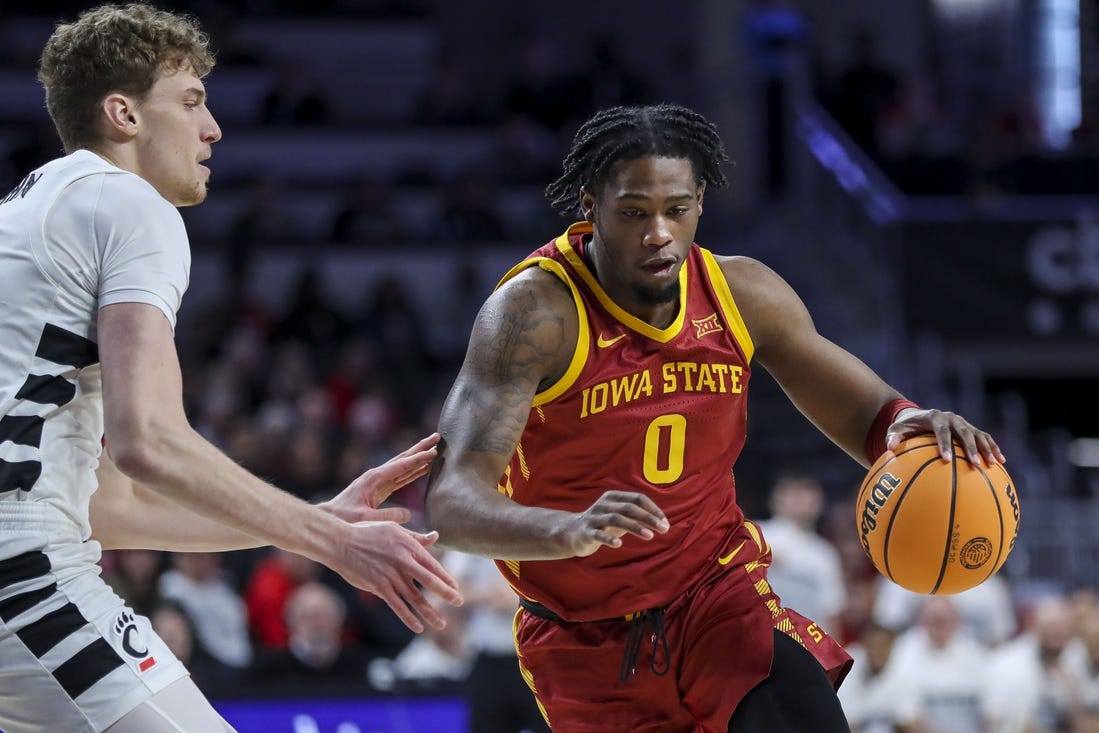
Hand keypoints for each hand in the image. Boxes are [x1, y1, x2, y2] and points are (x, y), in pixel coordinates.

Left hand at [319, 433, 440, 523]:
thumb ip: (387, 517)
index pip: (401, 466)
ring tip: (434, 449)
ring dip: (419, 458)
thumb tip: (409, 514)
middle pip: (403, 458)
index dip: (419, 459)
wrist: (328, 519)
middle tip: (438, 437)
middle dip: (421, 448)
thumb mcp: (365, 519)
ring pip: (403, 466)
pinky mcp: (379, 489)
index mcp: (374, 478)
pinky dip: (413, 471)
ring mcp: (378, 481)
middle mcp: (377, 476)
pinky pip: (401, 477)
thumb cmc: (343, 519)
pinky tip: (423, 469)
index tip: (434, 451)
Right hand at [331, 520, 462, 632]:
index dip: (445, 578)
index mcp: (408, 547)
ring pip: (414, 598)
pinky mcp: (379, 587)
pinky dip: (408, 618)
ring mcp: (391, 576)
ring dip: (429, 612)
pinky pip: (397, 606)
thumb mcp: (394, 529)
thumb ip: (415, 537)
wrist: (341, 542)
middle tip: (459, 602)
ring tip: (441, 624)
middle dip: (446, 593)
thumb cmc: (368, 533)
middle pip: (429, 581)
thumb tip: (435, 536)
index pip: (433, 565)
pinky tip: (418, 627)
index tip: (455, 587)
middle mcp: (403, 562)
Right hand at [560, 490, 669, 556]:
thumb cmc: (602, 524)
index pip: (637, 498)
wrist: (572, 532)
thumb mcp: (620, 516)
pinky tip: (619, 544)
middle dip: (648, 518)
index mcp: (613, 497)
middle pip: (629, 508)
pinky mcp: (586, 532)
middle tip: (664, 529)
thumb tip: (663, 522)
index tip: (665, 523)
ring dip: (634, 527)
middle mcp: (603, 505)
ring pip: (616, 519)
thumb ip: (638, 516)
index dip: (653, 509)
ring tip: (649, 536)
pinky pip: (598, 534)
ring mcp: (594, 518)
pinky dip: (609, 538)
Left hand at [885, 408, 1005, 464]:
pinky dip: (993, 448)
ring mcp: (963, 423)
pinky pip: (985, 438)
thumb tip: (889, 447)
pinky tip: (1001, 461)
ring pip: (978, 434)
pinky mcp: (971, 429)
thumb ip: (893, 437)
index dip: (945, 444)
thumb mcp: (896, 429)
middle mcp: (952, 418)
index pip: (941, 431)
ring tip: (993, 464)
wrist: (920, 417)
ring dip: (986, 448)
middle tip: (975, 464)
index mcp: (935, 416)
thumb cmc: (907, 427)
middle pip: (964, 432)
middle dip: (970, 448)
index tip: (946, 459)